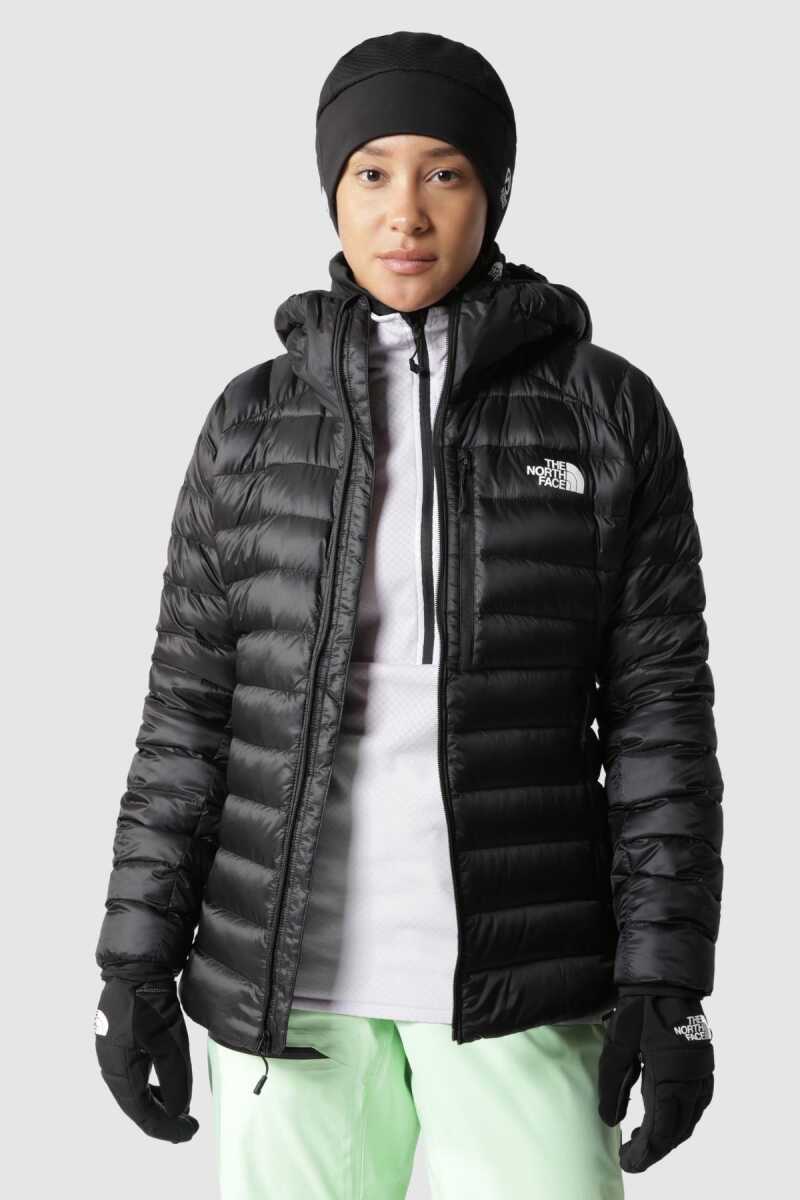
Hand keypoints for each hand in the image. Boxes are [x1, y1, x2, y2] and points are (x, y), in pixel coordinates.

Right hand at [94, 975, 198, 1141]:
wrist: (136, 967)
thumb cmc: (151, 1005)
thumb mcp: (170, 1044)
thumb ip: (175, 1081)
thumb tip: (178, 1111)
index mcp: (119, 1072)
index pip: (142, 1113)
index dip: (166, 1128)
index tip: (189, 1132)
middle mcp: (110, 1067)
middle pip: (135, 1106)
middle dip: (162, 1119)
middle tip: (187, 1127)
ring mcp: (111, 1053)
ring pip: (134, 1091)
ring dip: (157, 1103)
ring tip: (179, 1111)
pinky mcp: (118, 1041)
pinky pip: (133, 1075)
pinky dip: (150, 1086)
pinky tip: (165, 1087)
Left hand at [598, 993, 713, 1172]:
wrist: (665, 978)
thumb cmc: (639, 1008)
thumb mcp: (618, 1046)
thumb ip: (613, 1086)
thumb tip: (610, 1121)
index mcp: (672, 1077)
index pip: (662, 1130)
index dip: (645, 1151)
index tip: (627, 1161)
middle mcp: (693, 1080)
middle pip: (678, 1130)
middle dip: (655, 1148)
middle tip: (632, 1154)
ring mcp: (702, 1072)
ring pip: (689, 1119)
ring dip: (668, 1134)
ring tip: (643, 1139)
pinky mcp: (703, 1064)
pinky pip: (696, 1103)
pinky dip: (680, 1117)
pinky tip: (662, 1116)